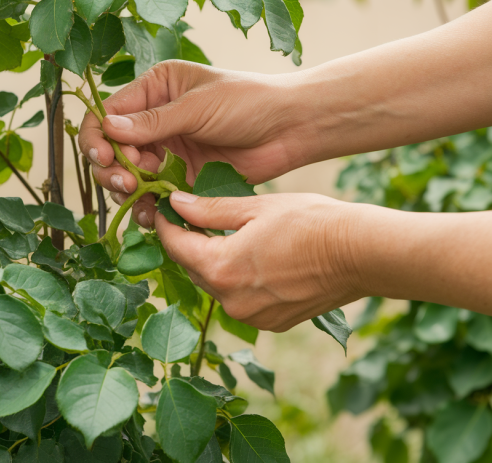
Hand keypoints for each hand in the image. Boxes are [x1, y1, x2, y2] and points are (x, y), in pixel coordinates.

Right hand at [78, 60, 304, 226]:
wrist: (290, 128)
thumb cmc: (248, 102)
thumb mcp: (198, 106)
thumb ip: (153, 121)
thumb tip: (108, 128)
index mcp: (154, 90)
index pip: (108, 114)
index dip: (99, 137)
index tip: (106, 158)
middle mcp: (154, 121)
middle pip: (111, 149)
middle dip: (112, 168)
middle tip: (128, 182)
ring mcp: (166, 151)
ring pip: (128, 176)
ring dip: (126, 190)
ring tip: (139, 196)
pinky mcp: (180, 178)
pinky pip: (153, 195)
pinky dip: (147, 206)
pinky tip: (150, 214)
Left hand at [155, 191, 363, 331]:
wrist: (363, 255)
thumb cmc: (312, 223)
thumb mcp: (255, 207)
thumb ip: (210, 210)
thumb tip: (175, 203)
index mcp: (221, 267)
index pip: (175, 246)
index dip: (166, 226)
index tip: (164, 210)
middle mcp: (230, 299)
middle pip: (193, 268)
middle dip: (188, 244)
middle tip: (191, 219)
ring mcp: (251, 316)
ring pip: (215, 286)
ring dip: (212, 264)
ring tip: (223, 238)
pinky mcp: (270, 323)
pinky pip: (239, 301)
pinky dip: (236, 281)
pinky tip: (251, 260)